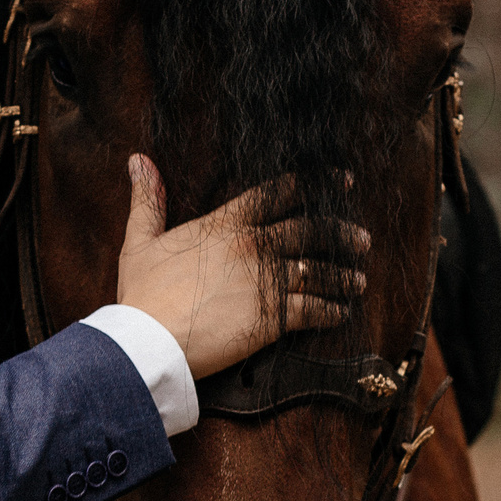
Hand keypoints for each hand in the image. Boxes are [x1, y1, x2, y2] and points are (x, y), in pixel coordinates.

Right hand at [115, 156, 369, 378]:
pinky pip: (314, 310)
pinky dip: (332, 311)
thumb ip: (148, 200)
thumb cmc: (141, 295)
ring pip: (318, 270)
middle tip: (362, 238)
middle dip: (341, 233)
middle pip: (311, 230)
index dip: (315, 183)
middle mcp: (252, 244)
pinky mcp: (273, 316)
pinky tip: (341, 313)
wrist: (148, 340)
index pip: (278, 193)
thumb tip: (139, 160)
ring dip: (343, 274)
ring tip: (358, 279)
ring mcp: (266, 280)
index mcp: (225, 223)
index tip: (341, 180)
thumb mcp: (140, 241)